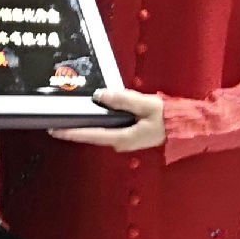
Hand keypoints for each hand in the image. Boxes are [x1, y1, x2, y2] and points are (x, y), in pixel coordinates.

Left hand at [47, 87, 165, 151]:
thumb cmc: (167, 117)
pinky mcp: (128, 135)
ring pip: (98, 133)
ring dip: (84, 126)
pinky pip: (106, 129)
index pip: (91, 135)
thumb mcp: (146, 105)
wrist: (185, 127)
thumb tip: (100, 95)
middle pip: (92, 135)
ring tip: (66, 117)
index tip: (54, 129)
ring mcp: (124, 140)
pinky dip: (96, 123)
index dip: (72, 132)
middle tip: (54, 121)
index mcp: (123, 137)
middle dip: (74, 129)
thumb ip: (122, 100)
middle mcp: (120, 142)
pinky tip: (89, 115)